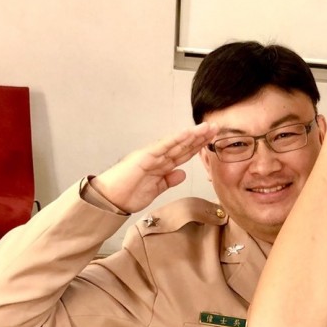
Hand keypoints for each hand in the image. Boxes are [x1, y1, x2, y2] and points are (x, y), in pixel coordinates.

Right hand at [92, 125, 215, 213]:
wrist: (111, 199)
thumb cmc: (129, 194)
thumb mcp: (156, 189)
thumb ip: (168, 180)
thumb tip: (182, 173)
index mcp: (161, 165)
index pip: (184, 153)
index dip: (198, 146)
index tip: (212, 139)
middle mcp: (158, 156)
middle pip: (183, 145)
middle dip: (200, 137)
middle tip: (216, 127)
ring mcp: (152, 155)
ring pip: (176, 143)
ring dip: (192, 135)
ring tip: (207, 128)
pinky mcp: (145, 157)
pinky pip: (163, 147)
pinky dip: (175, 139)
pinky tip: (187, 133)